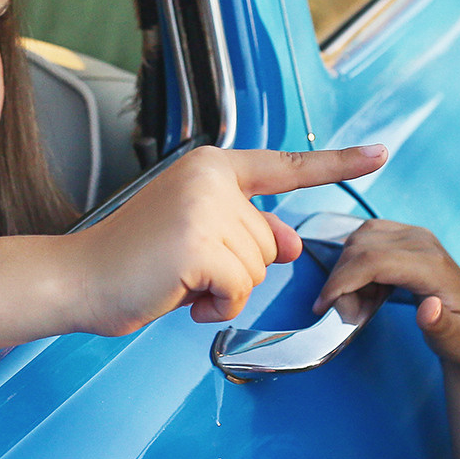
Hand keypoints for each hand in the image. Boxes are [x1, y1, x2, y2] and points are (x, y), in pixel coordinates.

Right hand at [70, 144, 386, 335]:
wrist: (77, 278)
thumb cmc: (133, 261)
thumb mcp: (198, 237)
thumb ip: (247, 233)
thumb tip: (293, 244)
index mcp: (211, 167)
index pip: (285, 166)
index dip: (338, 163)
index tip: (381, 152)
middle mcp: (211, 178)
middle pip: (271, 242)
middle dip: (238, 269)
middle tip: (184, 269)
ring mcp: (205, 209)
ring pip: (258, 269)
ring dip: (224, 290)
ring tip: (177, 280)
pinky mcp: (199, 245)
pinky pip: (239, 291)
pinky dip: (215, 306)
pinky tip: (181, 296)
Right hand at [312, 219, 459, 374]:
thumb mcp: (458, 341)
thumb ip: (442, 327)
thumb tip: (429, 309)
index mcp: (433, 266)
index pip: (373, 260)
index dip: (342, 280)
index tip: (323, 307)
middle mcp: (422, 242)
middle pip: (360, 247)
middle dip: (341, 282)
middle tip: (347, 317)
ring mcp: (414, 236)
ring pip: (359, 240)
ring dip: (347, 273)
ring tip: (360, 306)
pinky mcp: (406, 237)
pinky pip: (366, 241)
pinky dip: (356, 266)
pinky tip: (368, 293)